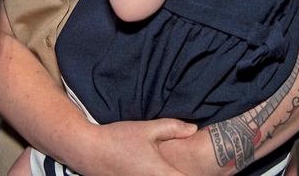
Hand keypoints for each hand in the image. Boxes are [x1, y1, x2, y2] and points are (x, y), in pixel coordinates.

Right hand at [82, 118, 196, 175]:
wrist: (89, 151)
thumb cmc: (118, 139)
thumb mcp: (147, 129)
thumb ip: (173, 128)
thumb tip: (193, 129)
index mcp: (161, 174)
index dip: (199, 175)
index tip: (209, 168)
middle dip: (185, 173)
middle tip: (196, 166)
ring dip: (172, 173)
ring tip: (173, 165)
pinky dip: (159, 175)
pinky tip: (158, 168)